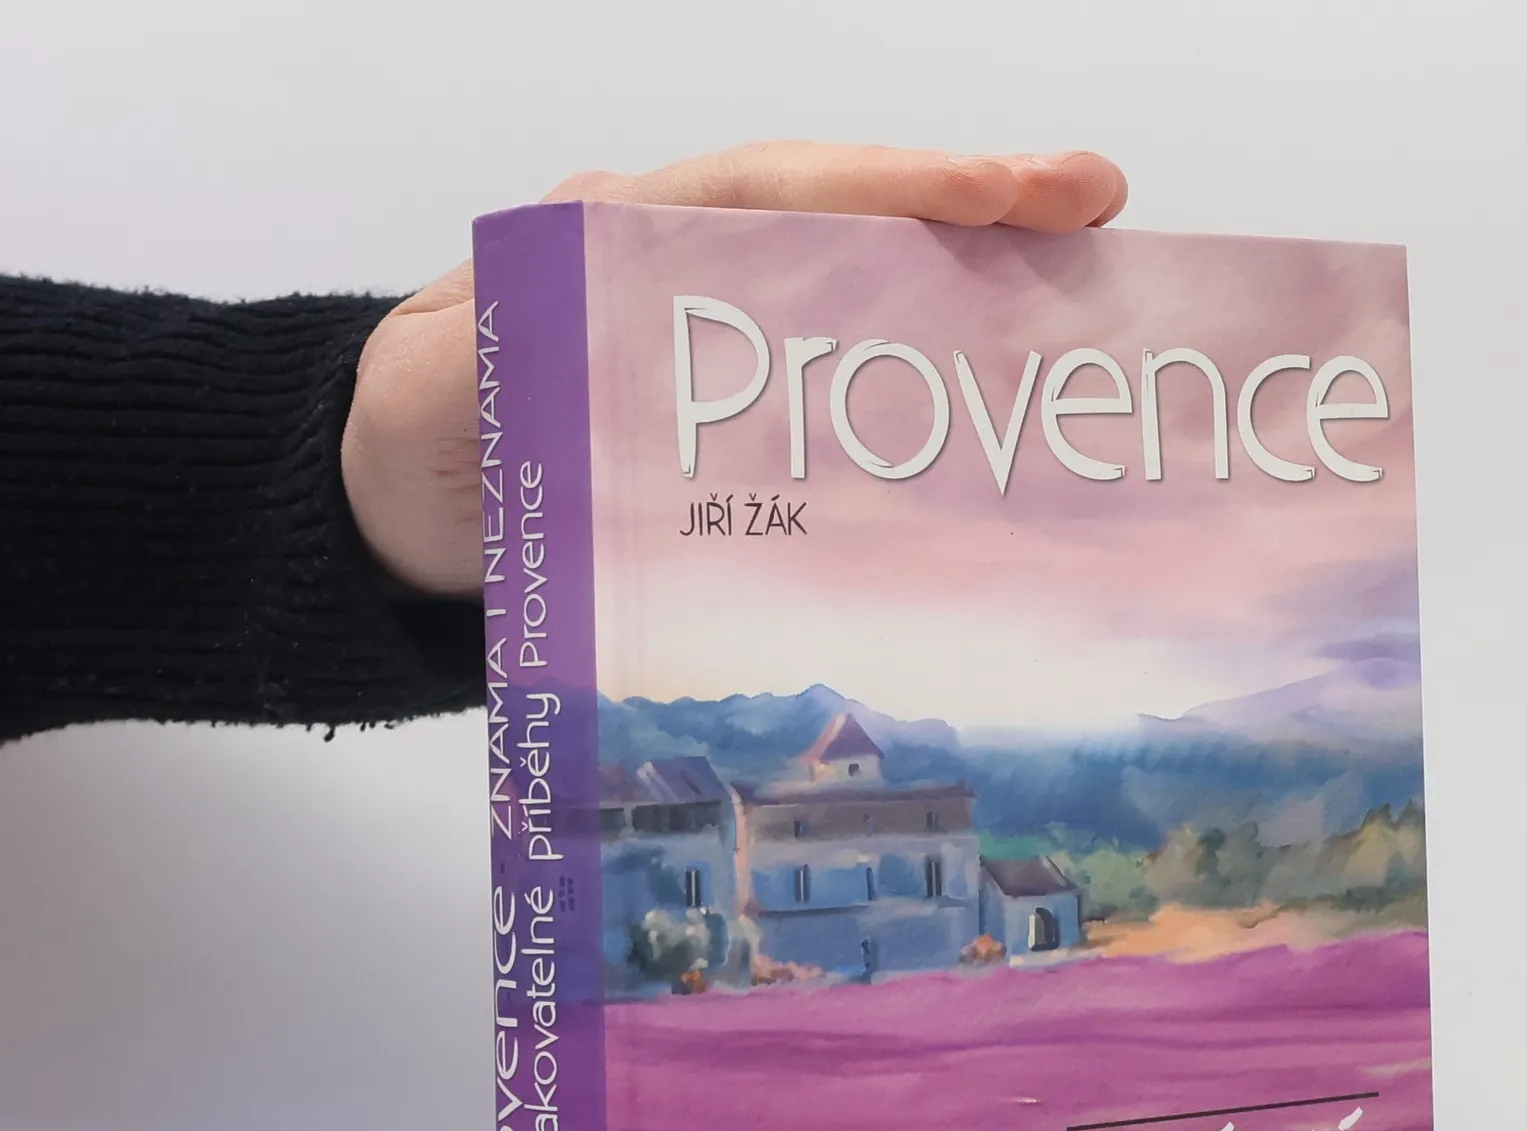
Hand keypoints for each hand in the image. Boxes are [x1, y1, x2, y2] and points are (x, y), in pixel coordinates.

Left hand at [341, 141, 1127, 596]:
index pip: (775, 192)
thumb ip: (497, 363)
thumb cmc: (415, 443)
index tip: (1004, 193)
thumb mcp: (434, 398)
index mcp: (619, 236)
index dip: (893, 190)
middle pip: (846, 215)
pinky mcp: (739, 404)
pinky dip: (928, 362)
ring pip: (862, 279)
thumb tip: (604, 338)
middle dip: (970, 203)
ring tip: (1088, 274)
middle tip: (1095, 207)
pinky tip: (1001, 385)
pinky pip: (847, 367)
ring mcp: (723, 329)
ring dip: (972, 276)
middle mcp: (687, 261)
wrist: (394, 507)